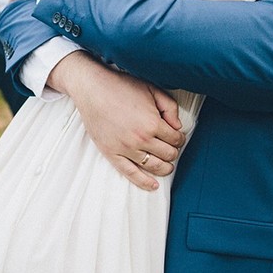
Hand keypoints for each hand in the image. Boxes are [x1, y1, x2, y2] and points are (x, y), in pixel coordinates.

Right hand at [51, 52, 183, 190]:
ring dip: (165, 167)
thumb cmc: (120, 87)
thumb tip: (178, 126)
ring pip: (154, 166)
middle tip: (171, 147)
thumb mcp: (152, 89)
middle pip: (168, 154)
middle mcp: (141, 139)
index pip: (176, 139)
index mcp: (152, 123)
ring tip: (167, 164)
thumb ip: (170, 107)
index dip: (179, 138)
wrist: (92, 89)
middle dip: (173, 151)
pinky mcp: (112, 153)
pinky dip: (144, 182)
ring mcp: (126, 149)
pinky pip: (131, 173)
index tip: (177, 136)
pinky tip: (153, 185)